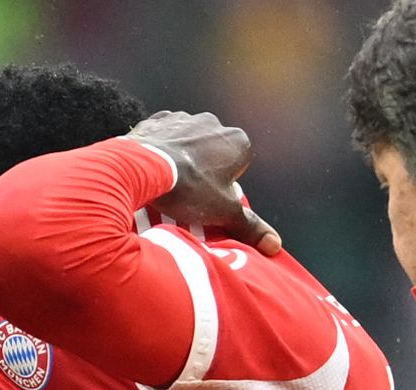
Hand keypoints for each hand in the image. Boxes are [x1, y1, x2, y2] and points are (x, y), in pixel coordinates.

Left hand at [129, 110, 283, 253]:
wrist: (141, 168)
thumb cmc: (188, 188)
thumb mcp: (223, 212)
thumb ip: (251, 226)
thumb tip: (274, 245)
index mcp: (237, 142)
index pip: (239, 166)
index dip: (226, 186)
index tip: (211, 199)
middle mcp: (213, 123)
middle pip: (214, 153)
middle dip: (205, 171)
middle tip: (190, 195)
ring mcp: (184, 118)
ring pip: (188, 143)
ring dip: (183, 159)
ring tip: (169, 183)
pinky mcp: (158, 120)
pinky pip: (164, 137)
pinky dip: (161, 150)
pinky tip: (153, 169)